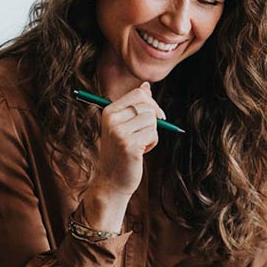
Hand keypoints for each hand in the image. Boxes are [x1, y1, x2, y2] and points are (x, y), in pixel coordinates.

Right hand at [83, 83, 165, 229]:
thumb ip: (135, 106)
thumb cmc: (121, 153)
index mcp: (109, 111)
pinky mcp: (128, 144)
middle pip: (148, 106)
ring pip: (152, 120)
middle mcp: (112, 119)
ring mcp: (119, 132)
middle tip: (146, 134)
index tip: (156, 117)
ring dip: (152, 134)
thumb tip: (146, 85)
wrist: (112, 181)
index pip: (139, 93)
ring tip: (140, 145)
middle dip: (154, 119)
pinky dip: (152, 144)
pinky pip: (153, 134)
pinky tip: (140, 152)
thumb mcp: (124, 125)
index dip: (152, 103)